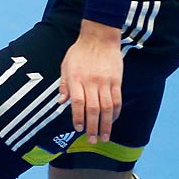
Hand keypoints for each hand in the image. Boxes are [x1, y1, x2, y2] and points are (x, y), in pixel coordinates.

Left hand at [59, 23, 123, 143]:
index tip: (78, 129)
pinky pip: (117, 100)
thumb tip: (61, 102)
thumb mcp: (65, 65)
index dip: (78, 117)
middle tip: (92, 140)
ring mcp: (105, 82)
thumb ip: (64, 84)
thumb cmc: (79, 51)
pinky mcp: (116, 80)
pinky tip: (112, 121)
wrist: (99, 37)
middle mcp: (91, 82)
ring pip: (107, 107)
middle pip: (93, 108)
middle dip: (92, 127)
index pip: (78, 102)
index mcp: (76, 78)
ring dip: (106, 124)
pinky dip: (116, 113)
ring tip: (104, 136)